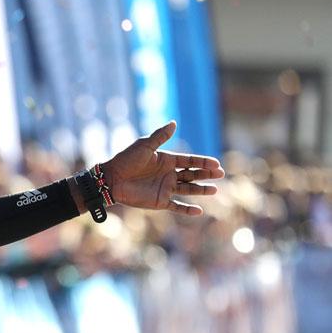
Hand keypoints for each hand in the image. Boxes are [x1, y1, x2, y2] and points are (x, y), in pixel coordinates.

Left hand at [101, 122, 222, 216]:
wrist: (111, 179)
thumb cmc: (126, 160)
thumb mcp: (144, 146)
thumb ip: (160, 137)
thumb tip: (174, 122)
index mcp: (167, 161)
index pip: (190, 161)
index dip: (203, 162)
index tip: (216, 164)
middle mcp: (168, 175)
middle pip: (192, 174)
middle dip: (206, 174)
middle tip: (220, 174)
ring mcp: (165, 188)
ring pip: (188, 189)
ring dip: (201, 190)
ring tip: (214, 190)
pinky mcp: (159, 201)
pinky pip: (176, 206)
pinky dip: (187, 209)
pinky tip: (199, 211)